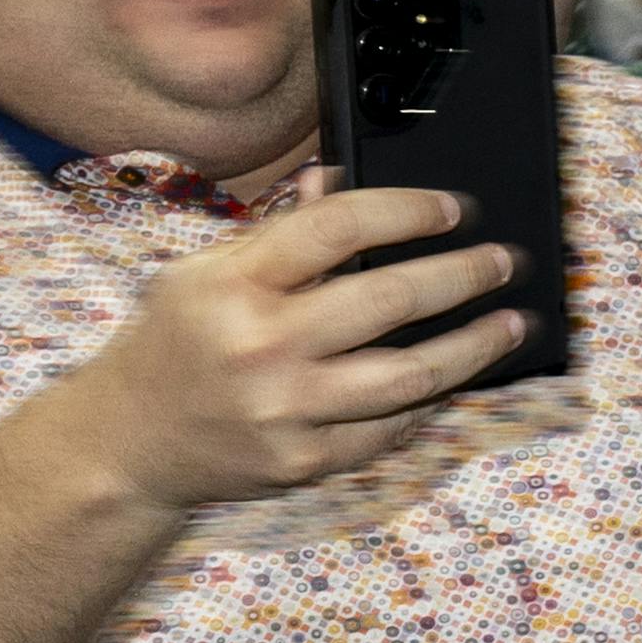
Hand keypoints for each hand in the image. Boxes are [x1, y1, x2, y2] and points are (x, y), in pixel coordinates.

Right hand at [73, 184, 531, 510]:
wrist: (127, 442)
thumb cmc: (178, 343)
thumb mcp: (203, 273)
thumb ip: (277, 233)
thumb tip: (339, 182)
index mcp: (232, 284)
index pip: (337, 227)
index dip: (408, 210)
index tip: (456, 209)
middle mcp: (260, 346)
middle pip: (389, 300)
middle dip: (464, 275)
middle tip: (505, 261)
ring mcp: (285, 409)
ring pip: (411, 374)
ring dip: (475, 345)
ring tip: (514, 323)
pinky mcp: (304, 460)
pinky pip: (391, 425)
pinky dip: (432, 397)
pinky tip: (460, 374)